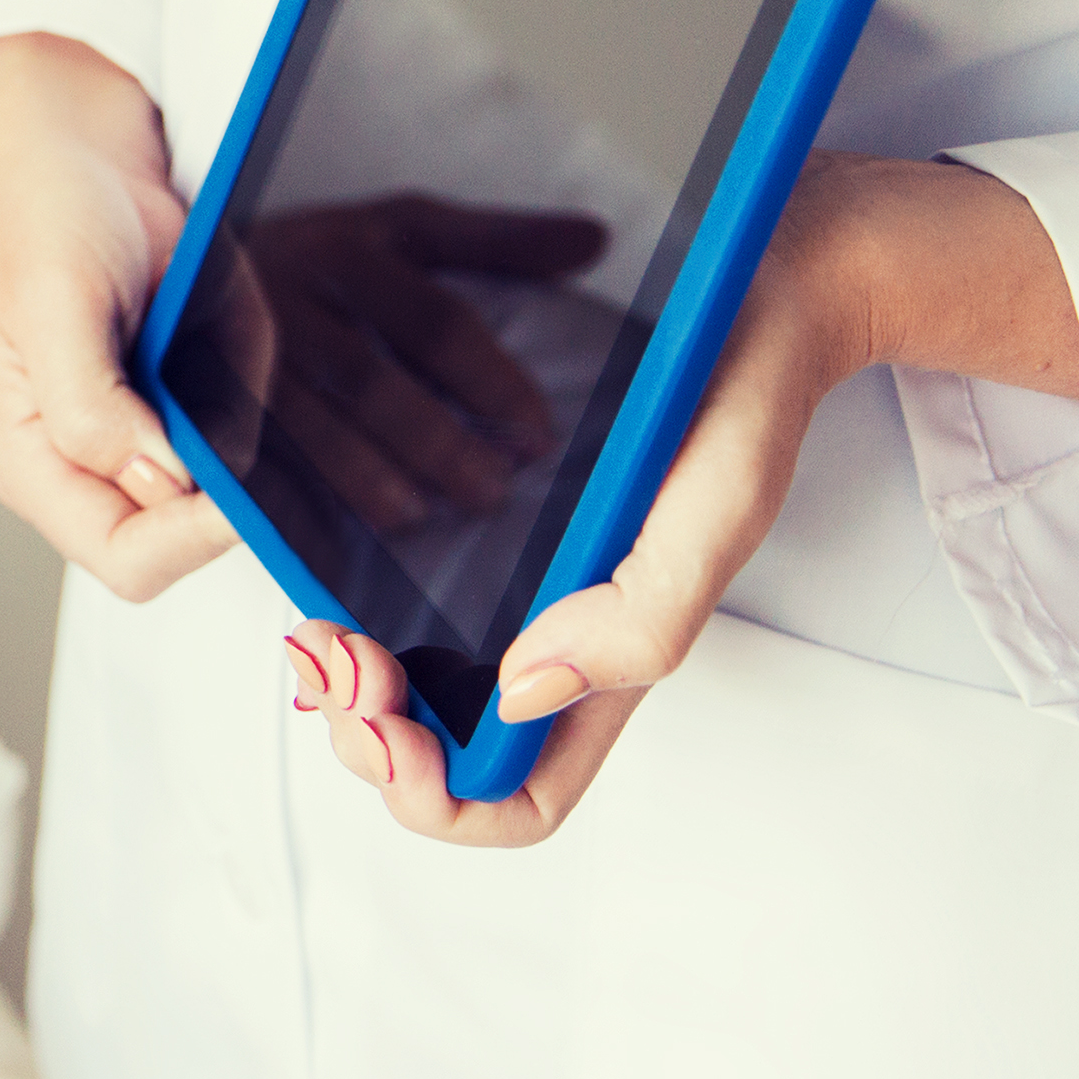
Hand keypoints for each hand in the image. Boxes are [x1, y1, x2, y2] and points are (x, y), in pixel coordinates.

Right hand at [0, 32, 237, 600]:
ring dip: (235, 390)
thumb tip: (155, 484)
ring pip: (232, 472)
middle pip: (190, 536)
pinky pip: (246, 413)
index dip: (191, 537)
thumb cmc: (43, 212)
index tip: (235, 486)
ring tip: (192, 309)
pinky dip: (246, 359)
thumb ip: (89, 408)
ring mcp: (141, 435)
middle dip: (222, 454)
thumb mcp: (54, 302)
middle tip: (214, 364)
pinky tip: (207, 303)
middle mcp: (89, 465)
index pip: (128, 559)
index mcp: (34, 461)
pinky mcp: (181, 400)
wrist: (76, 143)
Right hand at [228, 193, 607, 529]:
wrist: (179, 248)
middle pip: (372, 380)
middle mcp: (288, 299)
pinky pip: (247, 458)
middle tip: (492, 492)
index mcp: (345, 250)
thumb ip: (493, 240)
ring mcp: (236, 350)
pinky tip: (329, 543)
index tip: (539, 434)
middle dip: (437, 443)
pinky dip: (289, 505)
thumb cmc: (314, 254)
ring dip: (367, 479)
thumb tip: (595, 240)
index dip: (491, 382)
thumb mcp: (399, 227)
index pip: (433, 322)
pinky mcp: (199, 398)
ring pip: (309, 425)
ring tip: (419, 518)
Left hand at [281, 150, 1077, 844]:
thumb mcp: (717, 509)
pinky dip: (355, 610)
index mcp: (607, 662)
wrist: (758, 277)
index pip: (517, 800)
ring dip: (351, 685)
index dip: (438, 795)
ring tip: (320, 632)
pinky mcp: (494, 519)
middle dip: (369, 737)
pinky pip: (406, 597)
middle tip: (329, 667)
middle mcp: (554, 639)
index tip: (385, 725)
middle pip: (442, 756)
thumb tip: (519, 696)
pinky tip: (323, 570)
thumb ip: (646, 618)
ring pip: (413, 690)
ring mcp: (521, 586)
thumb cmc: (743, 395)